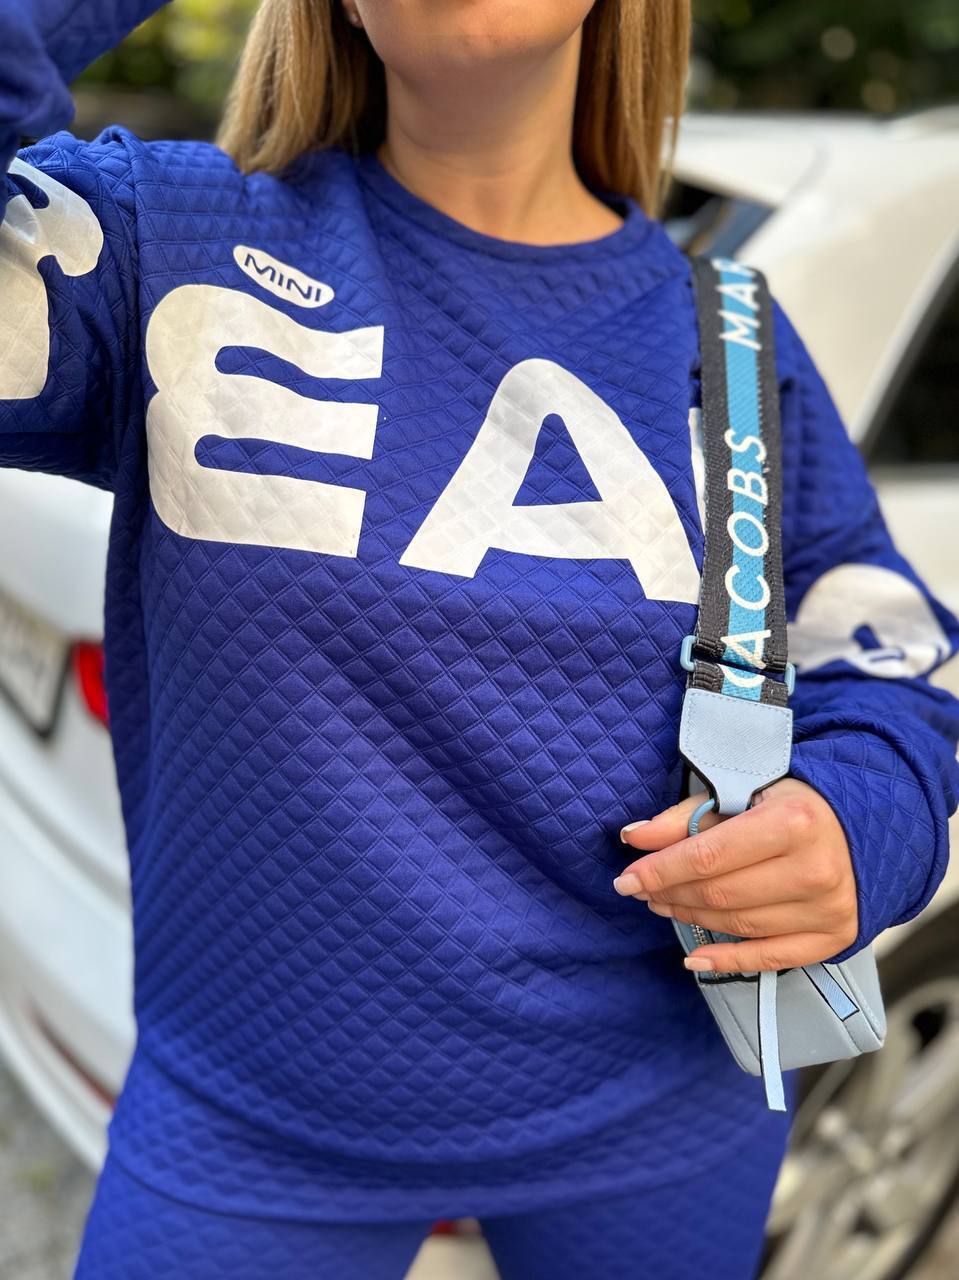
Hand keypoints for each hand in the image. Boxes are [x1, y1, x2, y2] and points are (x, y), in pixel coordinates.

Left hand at [613, 778, 858, 972]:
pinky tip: (694, 957)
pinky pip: (770, 958)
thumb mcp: (744, 793)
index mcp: (792, 822)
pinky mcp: (835, 937)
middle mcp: (815, 868)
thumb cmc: (795, 805)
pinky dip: (727, 961)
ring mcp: (828, 908)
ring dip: (691, 918)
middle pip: (720, 893)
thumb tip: (634, 838)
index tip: (625, 880)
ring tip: (665, 905)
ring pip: (738, 924)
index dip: (660, 871)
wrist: (867, 827)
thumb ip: (687, 817)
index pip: (708, 856)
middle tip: (643, 891)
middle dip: (670, 894)